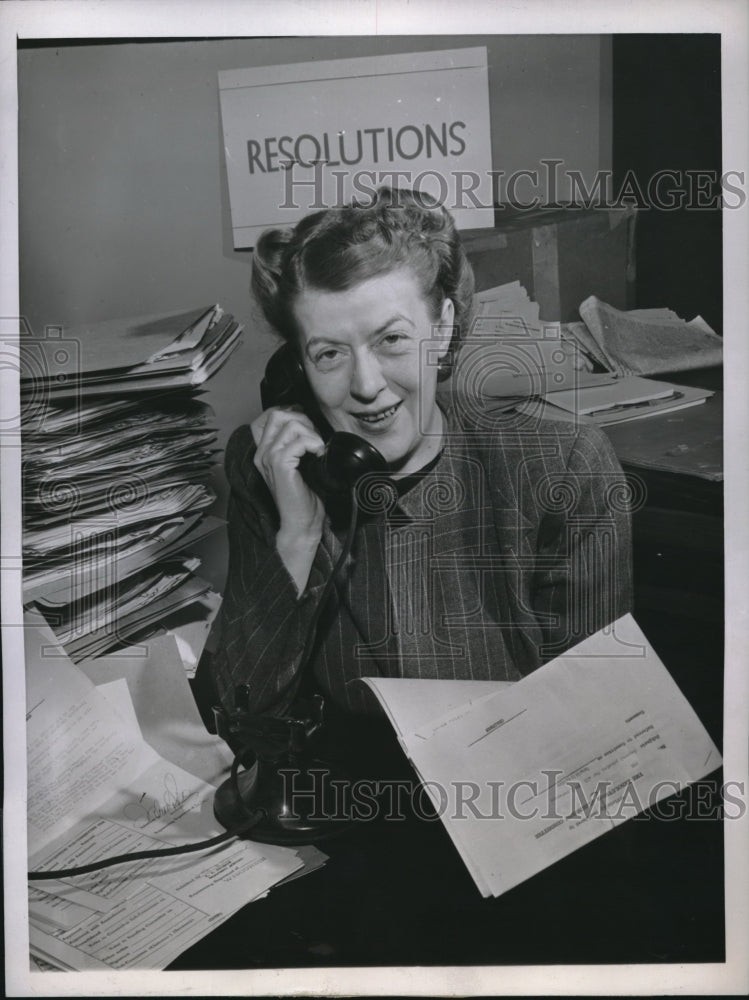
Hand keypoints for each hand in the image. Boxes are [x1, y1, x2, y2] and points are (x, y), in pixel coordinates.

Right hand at [251, 408, 325, 592]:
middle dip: (303, 420)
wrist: (301, 523)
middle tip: (315, 440)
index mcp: (264, 451)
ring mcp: (268, 458)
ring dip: (311, 433)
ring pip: (290, 424)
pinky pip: (298, 441)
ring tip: (317, 450)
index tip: (310, 432)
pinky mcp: (280, 465)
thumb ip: (297, 446)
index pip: (273, 415)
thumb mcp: (298, 466)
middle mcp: (262, 452)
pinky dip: (313, 444)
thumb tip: (311, 425)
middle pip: (279, 414)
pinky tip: (318, 456)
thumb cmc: (303, 498)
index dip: (295, 416)